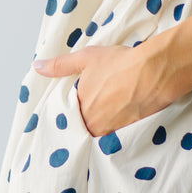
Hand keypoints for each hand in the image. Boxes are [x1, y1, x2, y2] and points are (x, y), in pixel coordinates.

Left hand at [33, 44, 163, 137]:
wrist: (154, 73)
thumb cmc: (121, 64)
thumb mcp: (86, 58)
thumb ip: (60, 65)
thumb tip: (37, 66)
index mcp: (79, 108)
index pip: (66, 116)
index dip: (70, 109)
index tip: (74, 104)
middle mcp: (92, 124)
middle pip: (82, 126)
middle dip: (85, 117)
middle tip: (94, 103)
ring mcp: (111, 130)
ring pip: (98, 131)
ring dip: (100, 122)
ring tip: (108, 105)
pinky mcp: (128, 132)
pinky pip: (116, 134)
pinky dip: (116, 124)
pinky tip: (121, 111)